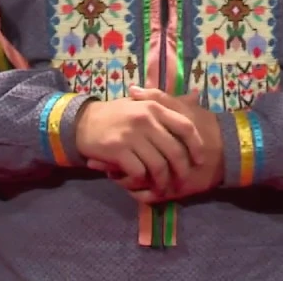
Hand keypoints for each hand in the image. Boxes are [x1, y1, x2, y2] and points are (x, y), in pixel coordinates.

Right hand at [74, 92, 206, 196]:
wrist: (83, 122)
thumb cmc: (116, 114)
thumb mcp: (141, 103)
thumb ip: (166, 102)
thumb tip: (195, 96)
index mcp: (154, 107)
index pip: (185, 126)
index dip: (196, 145)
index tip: (199, 159)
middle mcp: (145, 119)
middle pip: (175, 151)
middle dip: (182, 171)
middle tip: (181, 181)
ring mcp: (131, 135)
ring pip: (158, 166)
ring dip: (162, 182)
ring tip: (162, 187)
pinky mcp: (118, 150)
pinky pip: (139, 172)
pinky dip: (142, 181)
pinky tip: (140, 181)